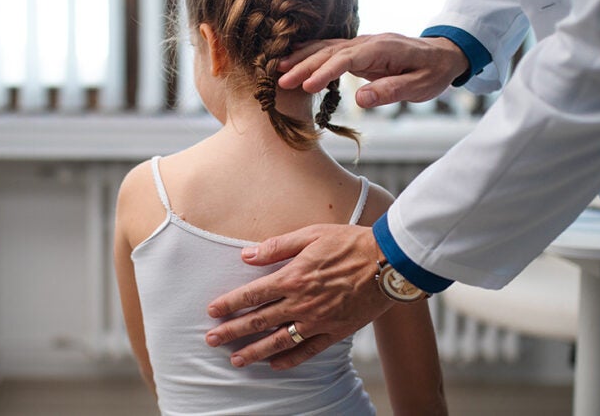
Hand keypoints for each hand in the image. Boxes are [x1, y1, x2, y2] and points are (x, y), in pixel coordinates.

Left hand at [204, 224, 393, 369]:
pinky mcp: (335, 331)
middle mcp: (302, 302)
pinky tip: (274, 365)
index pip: (252, 294)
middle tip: (211, 341)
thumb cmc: (350, 242)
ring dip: (254, 352)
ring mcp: (318, 320)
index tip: (212, 311)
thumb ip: (277, 246)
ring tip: (236, 361)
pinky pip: (307, 351)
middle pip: (259, 321)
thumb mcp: (312, 234)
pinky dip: (289, 359)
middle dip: (232, 332)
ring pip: (279, 341)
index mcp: (293, 276)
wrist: (389, 261)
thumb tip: (246, 255)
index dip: (230, 304)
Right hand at [277, 34, 468, 107]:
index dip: (325, 71)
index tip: (306, 86)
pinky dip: (311, 53)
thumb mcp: (419, 87)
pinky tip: (294, 58)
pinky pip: (331, 49)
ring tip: (279, 69)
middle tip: (281, 80)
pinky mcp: (359, 50)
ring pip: (327, 47)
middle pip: (330, 50)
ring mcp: (363, 43)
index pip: (346, 59)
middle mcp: (368, 42)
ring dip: (303, 57)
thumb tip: (360, 99)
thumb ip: (391, 91)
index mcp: (382, 49)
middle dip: (304, 64)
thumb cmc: (433, 72)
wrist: (443, 54)